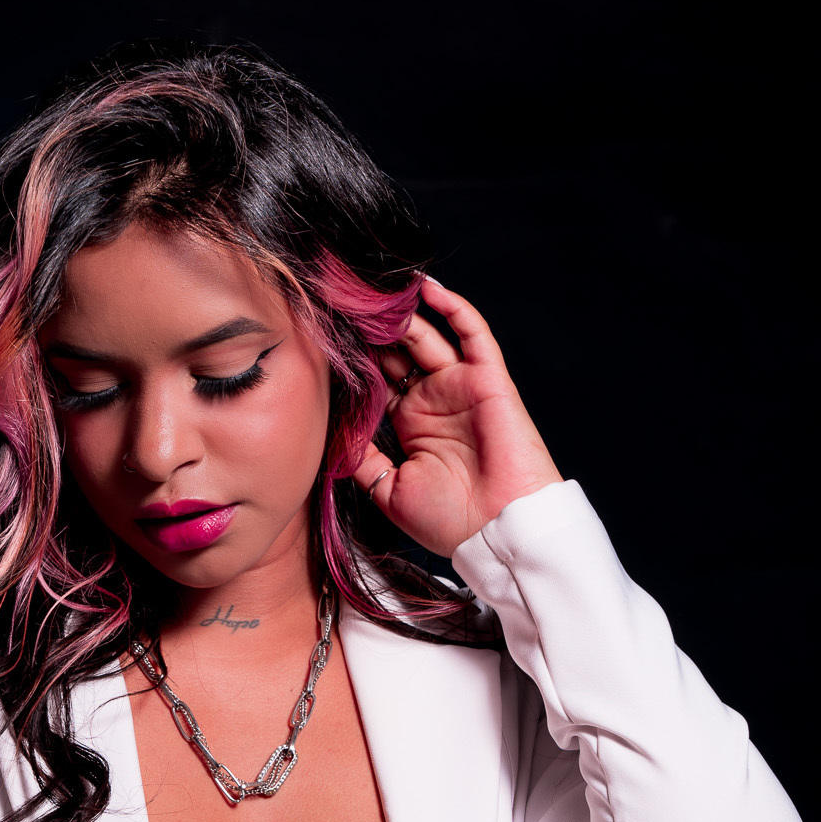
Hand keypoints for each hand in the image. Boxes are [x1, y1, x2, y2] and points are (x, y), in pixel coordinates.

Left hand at [355, 276, 563, 555]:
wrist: (498, 532)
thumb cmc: (449, 521)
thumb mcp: (388, 489)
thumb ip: (362, 456)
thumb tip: (329, 432)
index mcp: (411, 423)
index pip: (377, 378)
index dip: (354, 359)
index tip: (322, 336)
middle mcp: (434, 399)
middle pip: (397, 351)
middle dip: (371, 330)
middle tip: (341, 303)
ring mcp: (460, 386)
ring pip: (427, 336)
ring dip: (402, 314)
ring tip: (372, 291)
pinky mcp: (488, 378)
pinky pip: (473, 333)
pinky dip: (453, 308)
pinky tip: (426, 289)